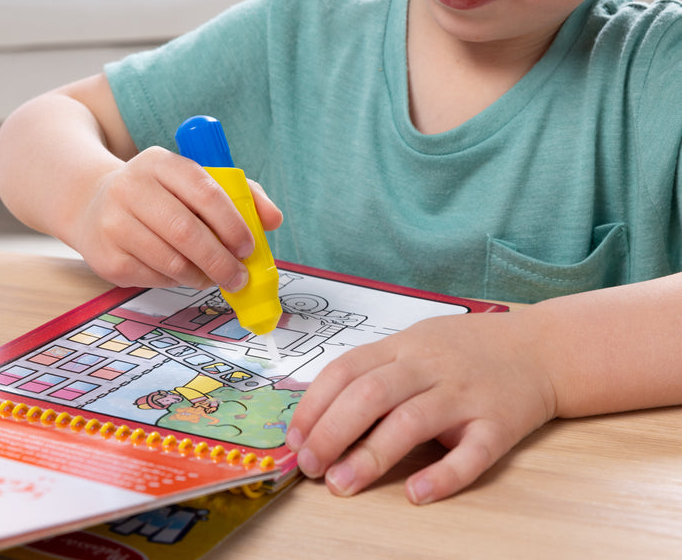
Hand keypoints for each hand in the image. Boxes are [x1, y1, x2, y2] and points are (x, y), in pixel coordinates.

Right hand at [70, 146, 282, 288]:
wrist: (92, 204)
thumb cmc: (161, 195)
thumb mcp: (194, 181)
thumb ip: (240, 195)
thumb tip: (273, 220)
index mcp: (160, 163)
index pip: (204, 191)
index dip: (231, 223)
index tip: (248, 246)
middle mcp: (131, 188)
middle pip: (186, 232)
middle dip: (220, 260)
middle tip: (239, 276)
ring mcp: (113, 223)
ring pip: (171, 261)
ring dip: (201, 275)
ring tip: (213, 276)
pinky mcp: (105, 257)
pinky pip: (154, 278)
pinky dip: (176, 281)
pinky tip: (182, 272)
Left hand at [286, 311, 556, 503]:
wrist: (541, 347)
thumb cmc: (468, 349)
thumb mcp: (419, 343)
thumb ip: (378, 368)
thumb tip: (322, 409)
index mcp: (405, 347)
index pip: (348, 369)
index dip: (315, 404)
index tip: (294, 438)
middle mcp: (431, 366)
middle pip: (372, 393)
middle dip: (332, 430)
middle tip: (310, 465)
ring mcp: (465, 393)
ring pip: (412, 421)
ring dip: (372, 455)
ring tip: (341, 485)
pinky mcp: (499, 423)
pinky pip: (472, 452)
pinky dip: (444, 474)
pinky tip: (418, 493)